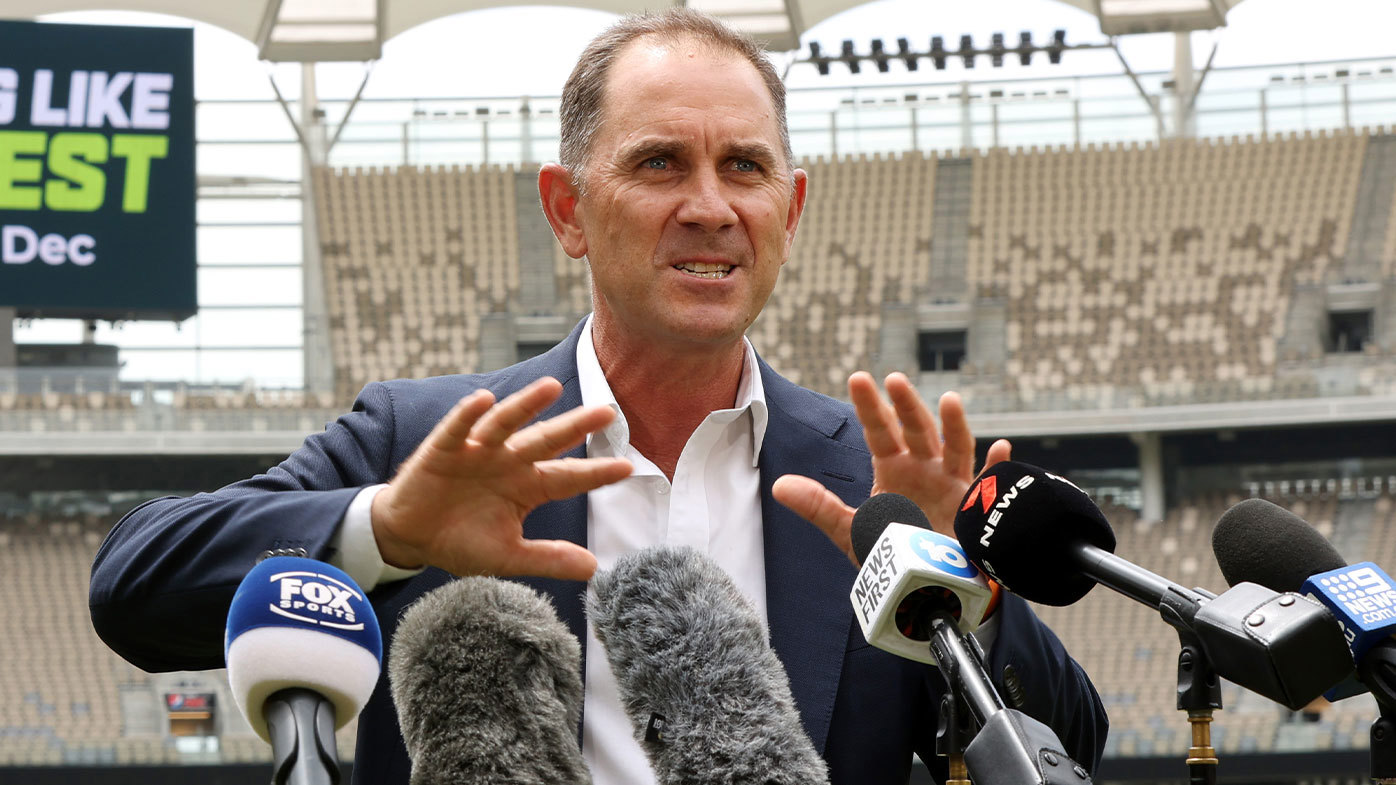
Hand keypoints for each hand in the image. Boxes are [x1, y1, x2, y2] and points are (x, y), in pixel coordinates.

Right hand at [370, 377, 631, 580]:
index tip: (627, 467)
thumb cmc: (461, 541)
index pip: (568, 477)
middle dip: (574, 426)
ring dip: (526, 405)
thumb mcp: (508, 556)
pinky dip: (468, 414)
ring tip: (551, 387)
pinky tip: (484, 400)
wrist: (411, 538)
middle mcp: (508, 462)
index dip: (596, 473)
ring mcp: (477, 452)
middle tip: (606, 411)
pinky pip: (457, 428)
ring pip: (506, 423)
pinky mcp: (443, 449)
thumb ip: (548, 559)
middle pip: (546, 440)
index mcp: (527, 487)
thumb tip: (594, 569)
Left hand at [773, 372, 1010, 563]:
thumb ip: (819, 507)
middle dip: (906, 405)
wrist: (927, 588)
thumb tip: (778, 486)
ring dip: (953, 425)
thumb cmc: (893, 554)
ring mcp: (953, 486)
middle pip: (916, 430)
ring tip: (949, 400)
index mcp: (894, 469)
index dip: (869, 406)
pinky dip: (995, 469)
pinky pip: (989, 486)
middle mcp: (925, 470)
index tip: (857, 377)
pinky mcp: (975, 510)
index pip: (879, 431)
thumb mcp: (852, 531)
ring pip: (954, 448)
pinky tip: (1000, 449)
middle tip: (892, 379)